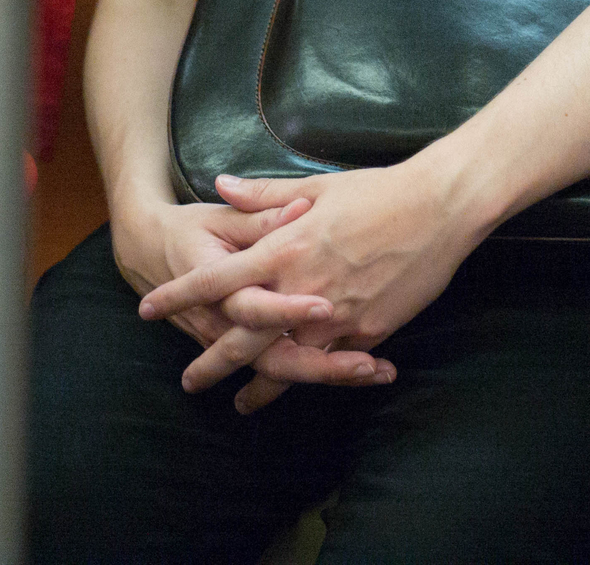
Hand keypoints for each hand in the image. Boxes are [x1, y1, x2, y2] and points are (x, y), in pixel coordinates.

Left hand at [140, 165, 483, 411]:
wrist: (440, 208)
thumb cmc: (379, 191)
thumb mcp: (316, 188)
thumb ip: (263, 196)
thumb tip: (221, 185)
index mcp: (283, 248)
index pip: (216, 279)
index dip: (179, 296)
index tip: (148, 308)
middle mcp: (302, 288)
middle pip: (243, 337)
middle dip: (212, 362)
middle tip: (190, 382)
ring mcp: (336, 316)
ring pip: (287, 362)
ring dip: (262, 385)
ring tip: (244, 403)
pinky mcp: (369, 331)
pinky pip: (333, 360)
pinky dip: (316, 373)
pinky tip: (305, 381)